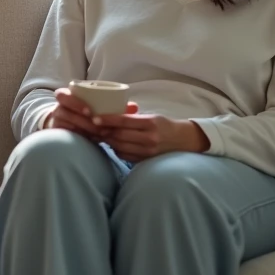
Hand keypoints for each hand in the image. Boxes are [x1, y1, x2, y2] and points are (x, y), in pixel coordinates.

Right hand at [44, 88, 138, 137]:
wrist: (66, 123)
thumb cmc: (85, 112)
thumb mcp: (96, 105)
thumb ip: (114, 105)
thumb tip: (134, 107)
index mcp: (65, 96)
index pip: (62, 95)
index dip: (74, 102)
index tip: (89, 111)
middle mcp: (57, 108)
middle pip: (64, 112)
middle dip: (83, 121)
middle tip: (100, 128)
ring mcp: (56, 122)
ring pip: (67, 126)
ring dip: (83, 131)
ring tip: (99, 135)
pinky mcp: (57, 134)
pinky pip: (67, 136)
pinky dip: (80, 138)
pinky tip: (91, 141)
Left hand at [90, 111, 208, 162]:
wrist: (182, 140)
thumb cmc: (163, 125)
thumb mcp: (151, 116)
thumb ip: (132, 117)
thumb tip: (109, 114)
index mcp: (150, 123)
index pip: (124, 121)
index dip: (107, 120)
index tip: (94, 118)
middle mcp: (148, 138)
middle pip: (119, 135)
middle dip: (104, 131)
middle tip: (92, 127)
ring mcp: (147, 151)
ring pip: (120, 146)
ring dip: (107, 141)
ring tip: (99, 135)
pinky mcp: (144, 160)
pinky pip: (124, 155)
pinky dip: (116, 149)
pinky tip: (111, 144)